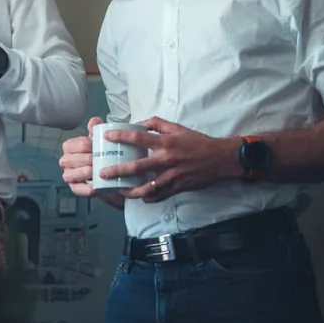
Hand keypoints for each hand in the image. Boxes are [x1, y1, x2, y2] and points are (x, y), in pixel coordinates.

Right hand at [59, 117, 101, 196]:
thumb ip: (97, 130)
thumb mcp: (101, 141)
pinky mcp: (76, 188)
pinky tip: (95, 187)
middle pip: (70, 160)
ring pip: (70, 174)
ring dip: (83, 173)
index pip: (72, 145)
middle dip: (85, 159)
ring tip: (96, 171)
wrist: (116, 175)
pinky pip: (77, 189)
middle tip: (99, 159)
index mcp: (70, 148)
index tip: (96, 146)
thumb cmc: (104, 155)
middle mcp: (66, 162)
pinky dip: (86, 189)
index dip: (84, 145)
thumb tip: (94, 121)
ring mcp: (70, 176)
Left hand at [99, 116, 241, 202]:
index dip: (121, 136)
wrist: (220, 159)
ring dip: (130, 191)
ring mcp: (172, 176)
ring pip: (147, 187)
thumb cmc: (197, 142)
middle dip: (117, 171)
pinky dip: (148, 198)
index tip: (107, 137)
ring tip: (119, 190)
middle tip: (103, 173)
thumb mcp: (177, 128)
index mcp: (166, 143)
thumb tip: (138, 124)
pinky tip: (139, 197)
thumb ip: (157, 124)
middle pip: (137, 167)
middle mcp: (167, 160)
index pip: (138, 138)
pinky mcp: (178, 188)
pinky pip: (159, 196)